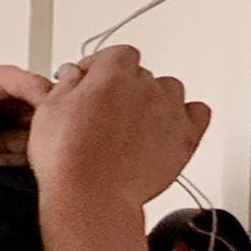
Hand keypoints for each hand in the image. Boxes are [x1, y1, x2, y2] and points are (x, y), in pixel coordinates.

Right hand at [28, 46, 210, 206]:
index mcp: (114, 75)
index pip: (118, 54)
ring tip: (137, 123)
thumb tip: (75, 73)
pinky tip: (171, 127)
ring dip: (156, 100)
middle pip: (143, 74)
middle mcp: (147, 89)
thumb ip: (68, 84)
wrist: (92, 196)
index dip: (104, 67)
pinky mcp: (187, 138)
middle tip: (109, 111)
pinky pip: (200, 113)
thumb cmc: (68, 159)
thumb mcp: (50, 110)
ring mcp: (170, 112)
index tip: (94, 80)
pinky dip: (188, 116)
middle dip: (126, 87)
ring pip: (171, 90)